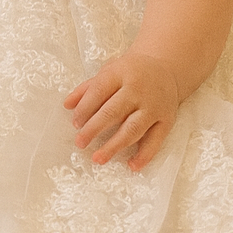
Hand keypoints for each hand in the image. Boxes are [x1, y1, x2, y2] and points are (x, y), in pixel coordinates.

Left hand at [64, 51, 179, 170]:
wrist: (166, 67)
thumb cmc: (131, 72)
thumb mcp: (110, 71)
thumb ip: (87, 88)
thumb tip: (66, 105)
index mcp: (121, 73)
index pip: (99, 90)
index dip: (85, 107)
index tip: (75, 123)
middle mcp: (138, 89)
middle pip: (113, 111)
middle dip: (94, 128)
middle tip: (80, 142)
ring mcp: (153, 106)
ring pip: (133, 128)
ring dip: (114, 145)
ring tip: (97, 158)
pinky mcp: (166, 120)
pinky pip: (156, 140)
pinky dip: (145, 155)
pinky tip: (132, 165)